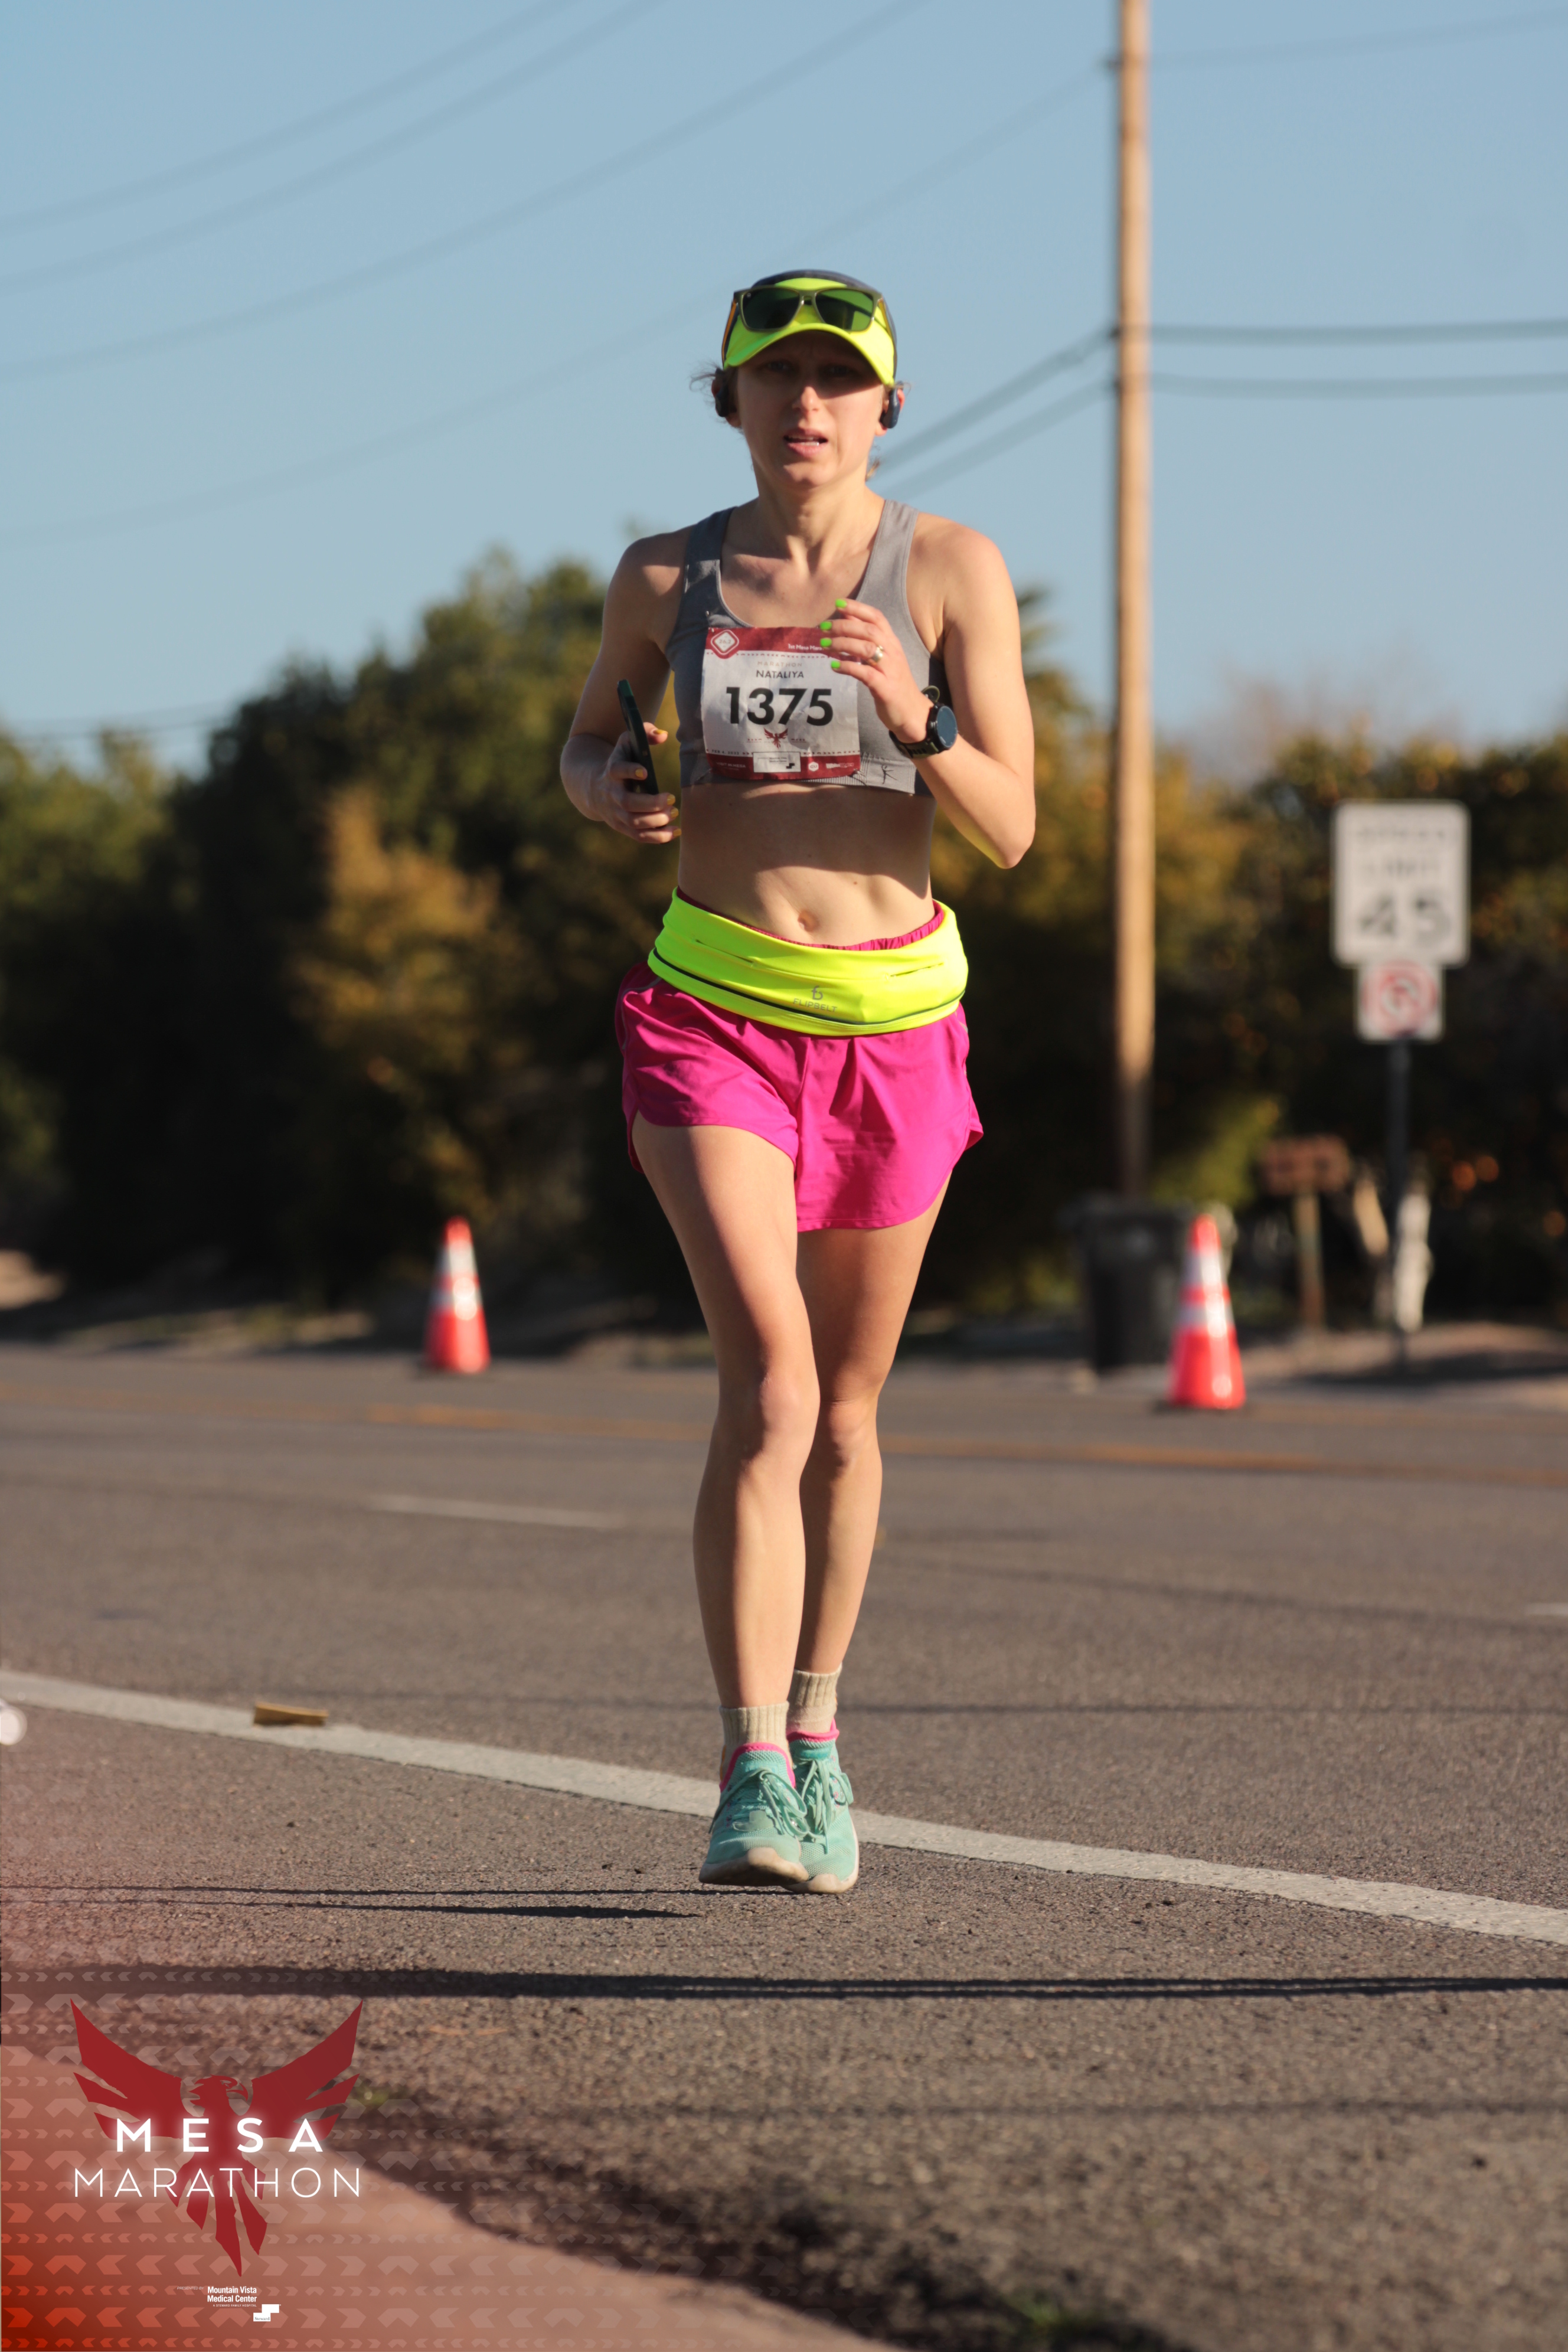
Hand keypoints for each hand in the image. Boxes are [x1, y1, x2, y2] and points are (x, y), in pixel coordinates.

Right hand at [596, 727, 678, 843]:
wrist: (593, 787)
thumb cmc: (619, 761)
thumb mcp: (626, 743)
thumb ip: (644, 733)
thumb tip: (663, 735)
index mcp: (611, 770)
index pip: (617, 770)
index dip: (630, 771)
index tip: (644, 772)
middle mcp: (611, 794)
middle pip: (627, 802)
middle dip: (650, 803)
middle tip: (671, 798)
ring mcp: (615, 813)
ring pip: (633, 822)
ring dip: (655, 821)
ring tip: (673, 813)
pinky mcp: (621, 826)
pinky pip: (639, 835)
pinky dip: (657, 837)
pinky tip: (675, 832)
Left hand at [818, 598, 931, 743]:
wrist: (912, 713)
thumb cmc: (893, 683)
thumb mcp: (882, 658)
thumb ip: (866, 640)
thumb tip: (847, 620)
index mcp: (892, 642)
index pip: (877, 618)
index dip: (858, 608)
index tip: (838, 603)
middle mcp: (893, 652)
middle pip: (869, 631)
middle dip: (844, 626)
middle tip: (823, 627)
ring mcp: (890, 670)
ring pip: (867, 649)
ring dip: (843, 644)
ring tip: (824, 645)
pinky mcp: (885, 688)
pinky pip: (865, 673)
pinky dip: (848, 667)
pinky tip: (834, 666)